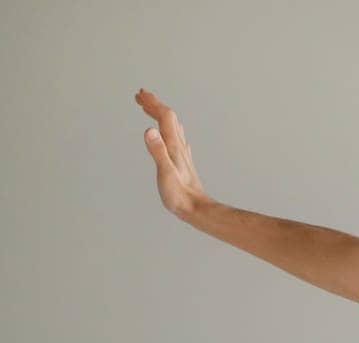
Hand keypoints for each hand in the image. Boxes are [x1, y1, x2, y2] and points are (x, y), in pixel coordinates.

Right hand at [134, 87, 211, 217]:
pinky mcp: (182, 162)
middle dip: (154, 105)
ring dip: (160, 114)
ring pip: (172, 127)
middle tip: (140, 96)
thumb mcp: (165, 172)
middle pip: (169, 118)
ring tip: (148, 108)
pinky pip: (175, 138)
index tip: (140, 95)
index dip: (153, 103)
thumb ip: (157, 151)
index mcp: (173, 146)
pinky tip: (166, 133)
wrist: (196, 210)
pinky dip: (166, 129)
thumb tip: (149, 130)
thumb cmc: (180, 195)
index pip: (165, 117)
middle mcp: (179, 147)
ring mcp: (181, 154)